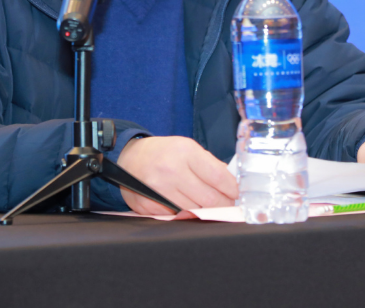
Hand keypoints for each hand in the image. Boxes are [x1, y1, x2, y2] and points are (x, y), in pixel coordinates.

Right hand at [117, 136, 238, 214]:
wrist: (128, 158)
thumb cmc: (163, 153)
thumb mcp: (187, 148)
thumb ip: (210, 165)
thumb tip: (232, 184)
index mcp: (185, 152)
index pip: (219, 177)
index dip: (232, 190)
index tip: (237, 194)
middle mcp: (171, 170)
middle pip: (209, 199)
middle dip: (223, 205)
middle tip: (227, 206)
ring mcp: (158, 190)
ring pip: (194, 211)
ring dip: (205, 212)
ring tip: (208, 206)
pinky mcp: (148, 206)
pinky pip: (176, 217)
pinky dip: (185, 215)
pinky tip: (187, 208)